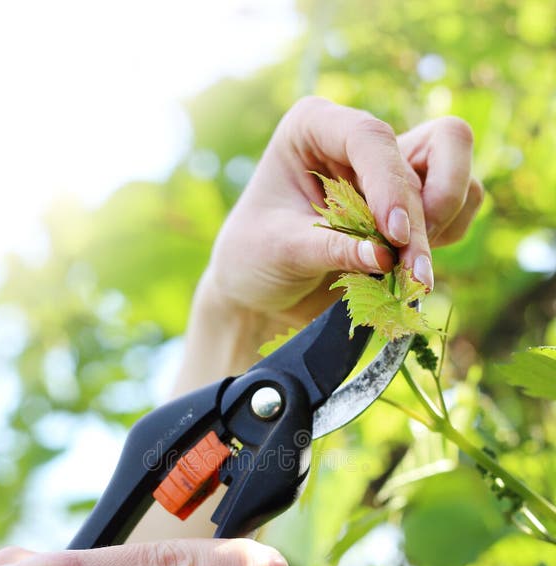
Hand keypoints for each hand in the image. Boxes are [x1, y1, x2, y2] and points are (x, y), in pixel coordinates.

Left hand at [200, 96, 482, 330]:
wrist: (260, 290)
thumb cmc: (254, 258)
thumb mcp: (280, 251)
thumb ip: (329, 248)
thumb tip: (385, 256)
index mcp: (316, 126)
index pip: (370, 137)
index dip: (390, 183)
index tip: (394, 235)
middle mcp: (359, 142)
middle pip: (436, 147)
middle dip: (428, 211)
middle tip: (414, 269)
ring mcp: (391, 172)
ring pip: (456, 176)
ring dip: (441, 228)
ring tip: (411, 278)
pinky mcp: (411, 206)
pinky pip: (458, 209)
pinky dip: (444, 240)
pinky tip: (410, 272)